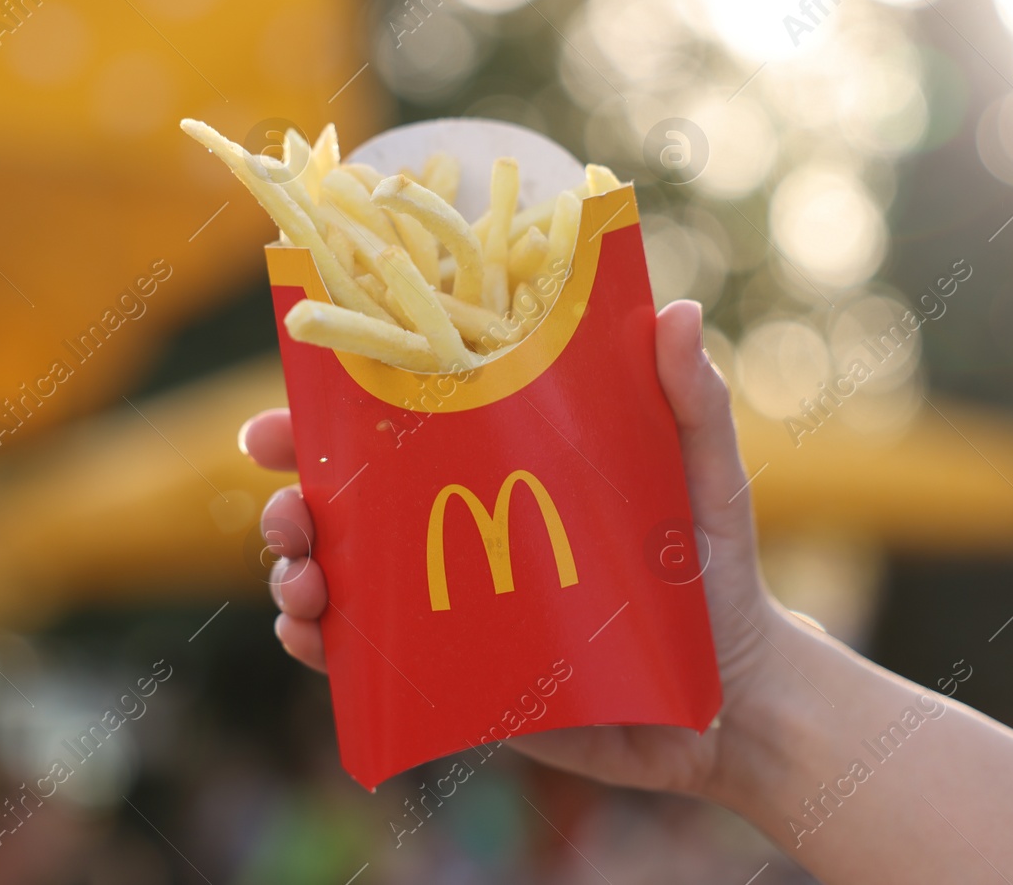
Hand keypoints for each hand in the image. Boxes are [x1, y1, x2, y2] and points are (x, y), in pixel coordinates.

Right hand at [239, 299, 790, 800]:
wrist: (731, 698)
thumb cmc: (715, 572)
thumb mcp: (705, 478)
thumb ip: (694, 403)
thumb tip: (679, 314)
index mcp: (498, 466)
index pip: (395, 425)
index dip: (324, 413)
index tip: (281, 412)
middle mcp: (457, 527)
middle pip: (344, 502)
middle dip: (292, 500)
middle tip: (292, 510)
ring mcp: (446, 603)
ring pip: (338, 579)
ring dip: (294, 572)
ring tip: (304, 579)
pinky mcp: (452, 676)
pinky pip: (364, 662)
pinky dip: (320, 647)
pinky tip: (314, 638)